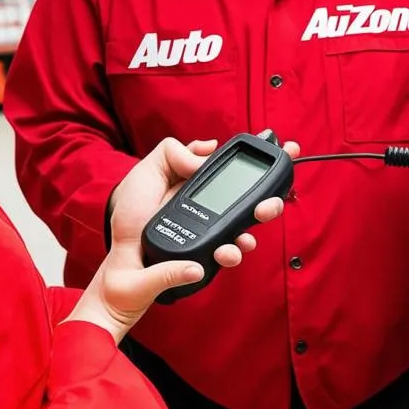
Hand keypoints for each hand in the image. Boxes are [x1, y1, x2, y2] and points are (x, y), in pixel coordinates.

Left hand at [68, 136, 299, 342]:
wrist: (118, 261)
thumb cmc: (130, 217)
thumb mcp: (146, 172)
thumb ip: (174, 153)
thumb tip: (208, 147)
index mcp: (200, 187)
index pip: (238, 174)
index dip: (265, 164)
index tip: (290, 151)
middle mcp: (211, 211)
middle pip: (254, 204)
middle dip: (270, 203)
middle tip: (269, 205)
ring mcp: (211, 237)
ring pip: (247, 234)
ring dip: (251, 233)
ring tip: (242, 238)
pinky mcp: (206, 261)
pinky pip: (229, 257)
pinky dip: (230, 254)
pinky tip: (220, 253)